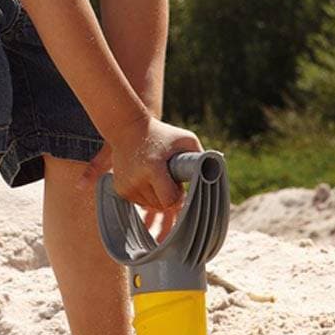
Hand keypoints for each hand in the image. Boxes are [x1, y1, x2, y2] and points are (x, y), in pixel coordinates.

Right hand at [76, 114, 201, 243]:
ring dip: (157, 196)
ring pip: (150, 206)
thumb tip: (215, 173)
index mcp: (152, 168)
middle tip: (169, 177)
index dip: (178, 196)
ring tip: (157, 176)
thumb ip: (201, 156)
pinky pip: (140, 202)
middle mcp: (136, 180)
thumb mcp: (185, 139)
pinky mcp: (119, 189)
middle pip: (160, 206)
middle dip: (168, 196)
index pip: (170, 201)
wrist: (127, 128)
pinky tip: (146, 178)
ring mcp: (125, 186)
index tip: (179, 185)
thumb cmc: (161, 133)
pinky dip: (146, 194)